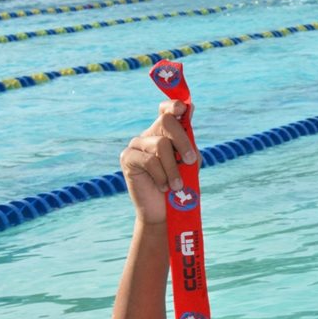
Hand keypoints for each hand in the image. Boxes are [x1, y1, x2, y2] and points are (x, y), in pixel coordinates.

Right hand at [118, 99, 196, 224]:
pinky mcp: (127, 158)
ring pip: (161, 145)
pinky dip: (161, 176)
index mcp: (166, 133)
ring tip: (176, 186)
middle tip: (189, 161)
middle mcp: (150, 134)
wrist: (165, 213)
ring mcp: (136, 145)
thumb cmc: (181, 186)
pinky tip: (163, 187)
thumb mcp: (190, 162)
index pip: (167, 109)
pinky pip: (149, 160)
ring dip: (174, 168)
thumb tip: (190, 108)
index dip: (174, 105)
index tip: (183, 109)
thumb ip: (189, 139)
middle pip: (167, 122)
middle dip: (183, 141)